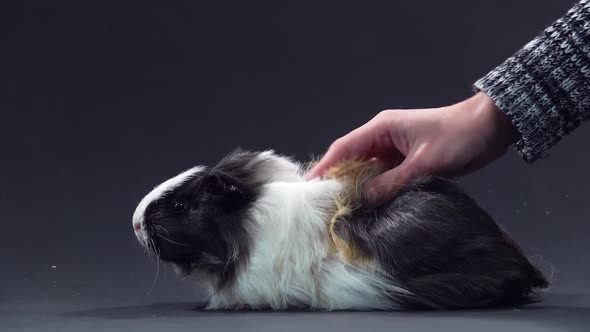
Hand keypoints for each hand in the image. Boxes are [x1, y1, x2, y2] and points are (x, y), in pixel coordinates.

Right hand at [306, 92, 516, 204]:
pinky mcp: (406, 160)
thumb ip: (393, 182)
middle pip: (351, 159)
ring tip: (341, 208)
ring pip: (367, 169)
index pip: (344, 148)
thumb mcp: (424, 163)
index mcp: (382, 128)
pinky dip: (375, 189)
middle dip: (337, 180)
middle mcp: (383, 137)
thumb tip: (365, 198)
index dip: (325, 166)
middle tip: (322, 204)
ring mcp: (394, 149)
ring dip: (356, 187)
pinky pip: (383, 176)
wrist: (490, 128)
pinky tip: (369, 204)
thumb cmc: (458, 137)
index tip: (309, 186)